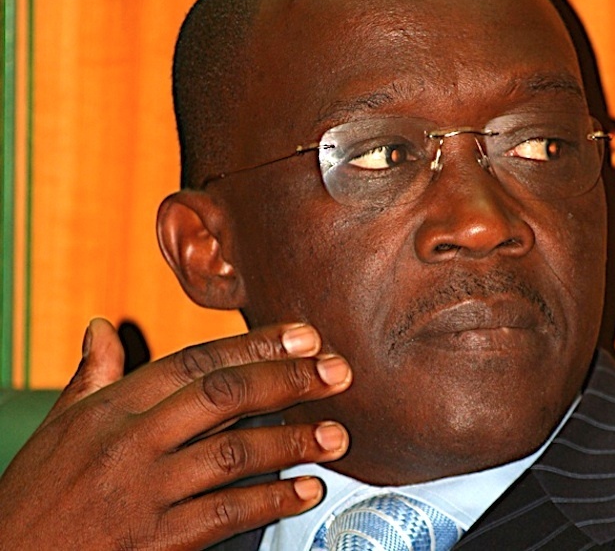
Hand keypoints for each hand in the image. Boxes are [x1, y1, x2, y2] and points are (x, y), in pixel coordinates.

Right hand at [0, 318, 351, 549]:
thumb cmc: (34, 494)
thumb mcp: (59, 426)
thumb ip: (92, 374)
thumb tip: (103, 327)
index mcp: (113, 406)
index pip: (197, 361)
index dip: (255, 345)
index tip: (303, 336)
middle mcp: (131, 441)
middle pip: (223, 396)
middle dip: (287, 380)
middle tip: (337, 372)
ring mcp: (144, 492)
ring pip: (232, 453)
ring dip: (291, 441)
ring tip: (335, 433)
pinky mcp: (154, 542)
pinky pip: (223, 514)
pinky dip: (270, 500)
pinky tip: (305, 490)